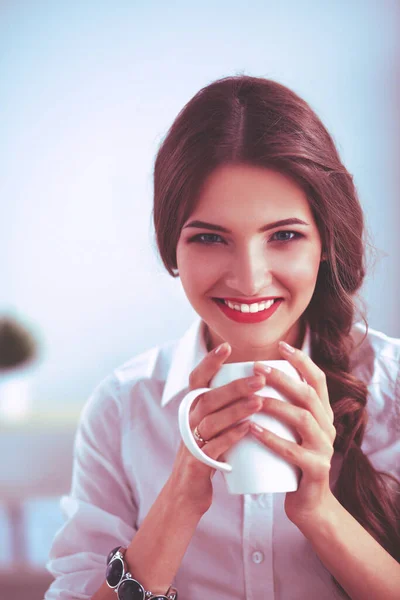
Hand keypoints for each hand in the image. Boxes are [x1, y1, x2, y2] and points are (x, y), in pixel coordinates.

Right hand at [169, 342, 265, 515]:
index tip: (227, 346)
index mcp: (193, 408)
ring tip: (259, 402)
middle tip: (260, 379)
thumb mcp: (212, 425)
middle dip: (235, 386)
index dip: (209, 362)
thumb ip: (226, 405)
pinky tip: (248, 429)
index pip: (197, 379)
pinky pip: (214, 447)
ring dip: (236, 410)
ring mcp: (191, 441)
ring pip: (211, 420)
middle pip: (209, 397)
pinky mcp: (196, 463)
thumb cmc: (208, 453)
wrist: (187, 492)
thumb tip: (257, 380)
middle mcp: (189, 420)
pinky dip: (231, 437)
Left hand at [251, 341, 336, 526]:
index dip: (302, 360)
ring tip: (252, 397)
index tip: (281, 345)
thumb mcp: (294, 431)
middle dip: (283, 378)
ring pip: (302, 419)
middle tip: (257, 367)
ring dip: (276, 405)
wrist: (310, 506)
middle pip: (308, 395)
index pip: (318, 379)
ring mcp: (324, 449)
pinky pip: (292, 451)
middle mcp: (328, 428)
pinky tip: (251, 428)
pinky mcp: (315, 470)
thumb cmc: (293, 462)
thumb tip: (255, 379)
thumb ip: (284, 408)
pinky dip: (271, 438)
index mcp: (323, 415)